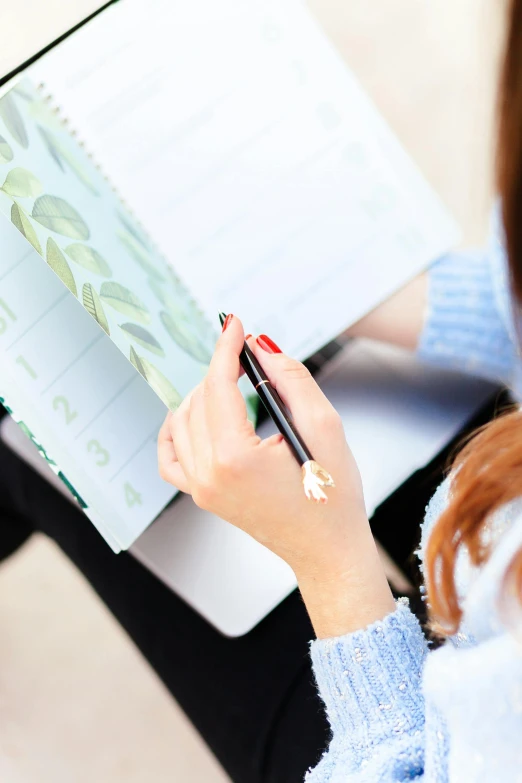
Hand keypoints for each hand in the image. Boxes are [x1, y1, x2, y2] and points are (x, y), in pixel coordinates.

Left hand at [158, 315, 393, 636]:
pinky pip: (171, 456)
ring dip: (203, 394)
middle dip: (221, 369)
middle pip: (200, 400)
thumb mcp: (324, 426)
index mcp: (236, 458)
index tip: (234, 324)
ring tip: (232, 382)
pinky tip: (195, 414)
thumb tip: (261, 348)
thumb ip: (291, 379)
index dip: (226, 348)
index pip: (218, 386)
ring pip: (182, 422)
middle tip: (248, 355)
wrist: (327, 549)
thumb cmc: (332, 495)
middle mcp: (209, 475)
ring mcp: (201, 489)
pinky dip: (177, 429)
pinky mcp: (202, 496)